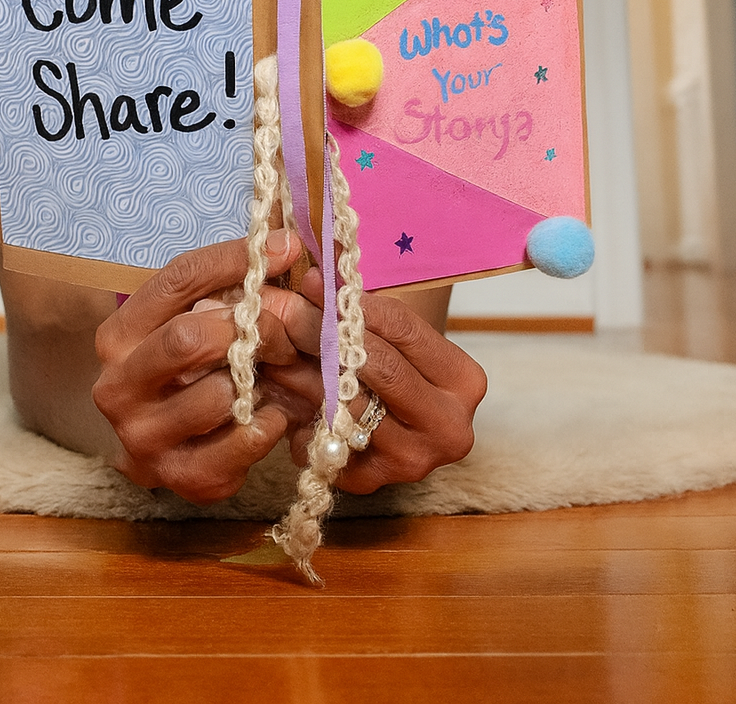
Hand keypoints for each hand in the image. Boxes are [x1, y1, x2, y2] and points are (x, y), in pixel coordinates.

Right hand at [92, 229, 312, 503]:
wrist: (162, 447)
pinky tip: (270, 413)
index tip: (286, 247)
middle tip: (288, 323)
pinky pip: (242, 443)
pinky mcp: (180, 478)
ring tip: (274, 374)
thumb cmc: (187, 369)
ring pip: (219, 394)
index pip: (178, 279)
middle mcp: (117, 386)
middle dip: (250, 326)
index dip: (235, 258)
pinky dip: (269, 424)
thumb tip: (287, 243)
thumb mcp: (192, 318)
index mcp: (118, 335)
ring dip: (260, 380)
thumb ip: (230, 283)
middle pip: (189, 338)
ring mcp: (143, 437)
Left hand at [261, 268, 486, 493]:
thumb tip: (318, 250)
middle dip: (322, 334)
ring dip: (301, 372)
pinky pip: (324, 445)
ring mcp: (414, 462)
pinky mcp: (374, 484)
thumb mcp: (392, 326)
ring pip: (346, 407)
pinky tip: (282, 390)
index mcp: (464, 379)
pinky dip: (299, 418)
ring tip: (271, 342)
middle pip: (378, 370)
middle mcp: (450, 427)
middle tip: (282, 307)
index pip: (403, 329)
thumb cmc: (394, 359)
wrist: (399, 416)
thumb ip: (361, 296)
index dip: (353, 302)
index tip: (312, 277)